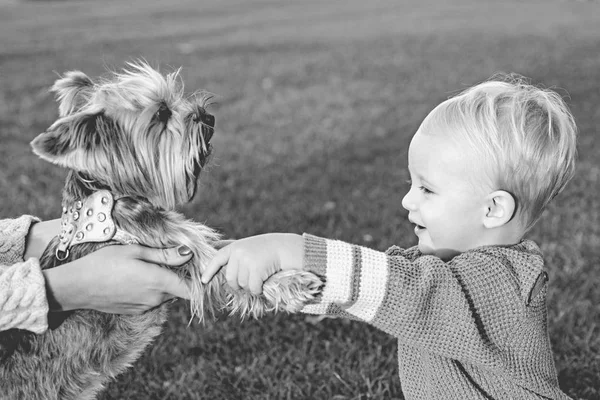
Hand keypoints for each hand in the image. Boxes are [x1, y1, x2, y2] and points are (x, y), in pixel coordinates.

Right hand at [43, 244, 193, 313]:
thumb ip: (164, 255)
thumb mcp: (135, 252)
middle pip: (178, 290)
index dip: (198, 281)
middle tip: (172, 259)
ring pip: (164, 295)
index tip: (199, 270)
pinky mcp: (134, 310)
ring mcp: (144, 307)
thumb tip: (188, 254)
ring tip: (151, 265)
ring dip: (164, 283)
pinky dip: (151, 290)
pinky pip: (151, 300)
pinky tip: (138, 277)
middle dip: (179, 277)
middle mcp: (154, 299)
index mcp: (158, 282)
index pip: (190, 290)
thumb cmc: (104, 263)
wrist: (76, 286)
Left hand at [202, 233, 303, 294]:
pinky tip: (264, 283)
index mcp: (235, 247)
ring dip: (251, 286)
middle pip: (230, 279)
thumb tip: (217, 255)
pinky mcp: (256, 269)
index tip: (203, 280)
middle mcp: (238, 253)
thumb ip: (234, 253)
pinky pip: (252, 288)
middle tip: (250, 281)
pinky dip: (258, 290)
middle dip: (239, 284)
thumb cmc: (268, 248)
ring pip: (242, 285)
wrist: (286, 248)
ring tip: (260, 278)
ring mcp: (247, 261)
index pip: (217, 259)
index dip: (209, 270)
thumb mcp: (248, 246)